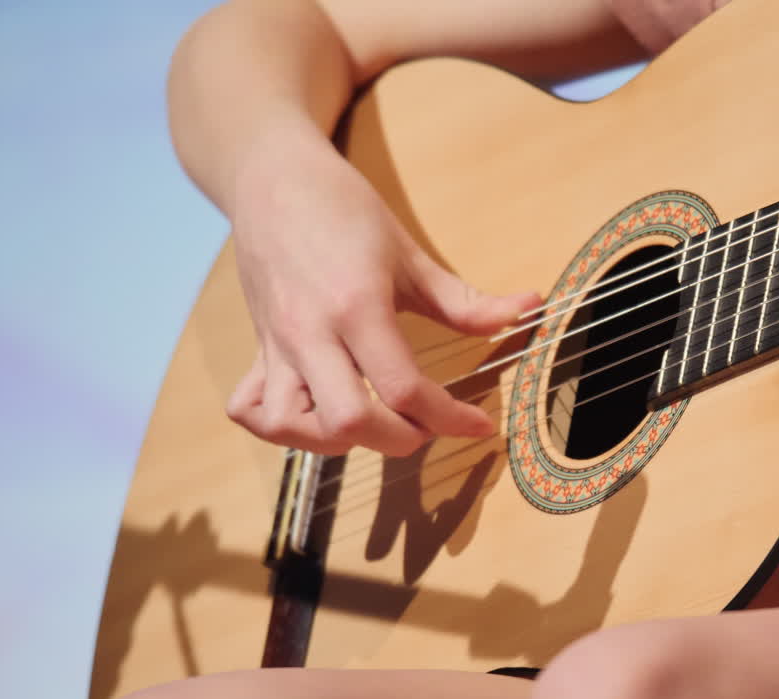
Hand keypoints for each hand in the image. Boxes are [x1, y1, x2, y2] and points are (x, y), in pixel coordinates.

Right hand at [224, 143, 539, 456]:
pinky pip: (249, 409)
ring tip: (371, 424)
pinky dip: (281, 428)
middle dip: (398, 440)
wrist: (271, 176)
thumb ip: (466, 300)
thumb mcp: (410, 254)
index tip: (479, 424)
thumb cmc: (342, 209)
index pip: (403, 388)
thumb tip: (529, 308)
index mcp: (357, 306)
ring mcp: (277, 344)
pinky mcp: (257, 347)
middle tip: (426, 425)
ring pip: (289, 426)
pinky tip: (316, 418)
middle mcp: (311, 333)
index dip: (450, 418)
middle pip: (348, 423)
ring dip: (334, 443)